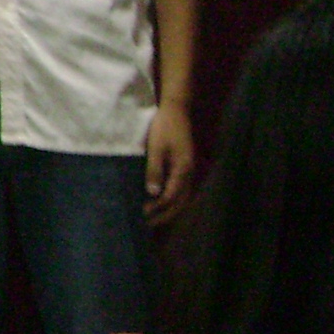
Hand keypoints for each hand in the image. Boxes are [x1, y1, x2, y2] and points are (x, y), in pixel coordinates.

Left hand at [144, 104, 197, 225]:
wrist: (177, 109)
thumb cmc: (164, 126)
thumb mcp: (156, 147)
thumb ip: (155, 170)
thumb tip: (152, 193)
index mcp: (183, 169)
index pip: (171, 196)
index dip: (157, 207)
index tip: (143, 214)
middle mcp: (190, 173)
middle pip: (180, 202)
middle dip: (165, 215)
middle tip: (148, 223)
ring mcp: (190, 170)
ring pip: (183, 198)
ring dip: (170, 210)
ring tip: (154, 217)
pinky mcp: (186, 167)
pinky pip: (182, 190)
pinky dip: (173, 200)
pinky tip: (161, 201)